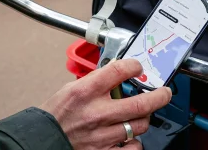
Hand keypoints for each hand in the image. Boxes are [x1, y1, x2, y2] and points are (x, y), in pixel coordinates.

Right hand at [40, 59, 171, 149]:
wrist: (43, 138)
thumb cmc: (56, 114)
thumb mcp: (71, 89)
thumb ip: (95, 82)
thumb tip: (118, 76)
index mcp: (85, 91)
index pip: (119, 71)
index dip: (134, 66)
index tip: (138, 67)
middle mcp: (96, 112)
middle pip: (141, 102)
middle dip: (159, 96)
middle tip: (164, 93)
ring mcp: (102, 135)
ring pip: (139, 125)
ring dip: (144, 119)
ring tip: (139, 115)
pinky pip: (133, 147)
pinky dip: (134, 141)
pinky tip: (129, 136)